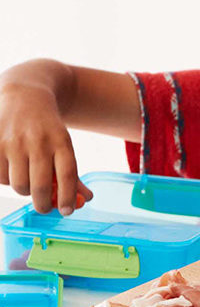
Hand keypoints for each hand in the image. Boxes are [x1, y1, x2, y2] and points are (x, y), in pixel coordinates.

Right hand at [0, 81, 90, 214]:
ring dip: (25, 190)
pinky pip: (1, 178)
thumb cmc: (47, 128)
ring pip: (19, 185)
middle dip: (43, 203)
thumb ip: (72, 175)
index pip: (67, 173)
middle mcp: (38, 141)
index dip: (68, 196)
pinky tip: (12, 169)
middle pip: (40, 185)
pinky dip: (7, 181)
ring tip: (28, 180)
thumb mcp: (64, 145)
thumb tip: (84, 201)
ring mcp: (14, 143)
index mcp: (61, 140)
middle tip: (45, 207)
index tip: (68, 211)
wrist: (25, 95)